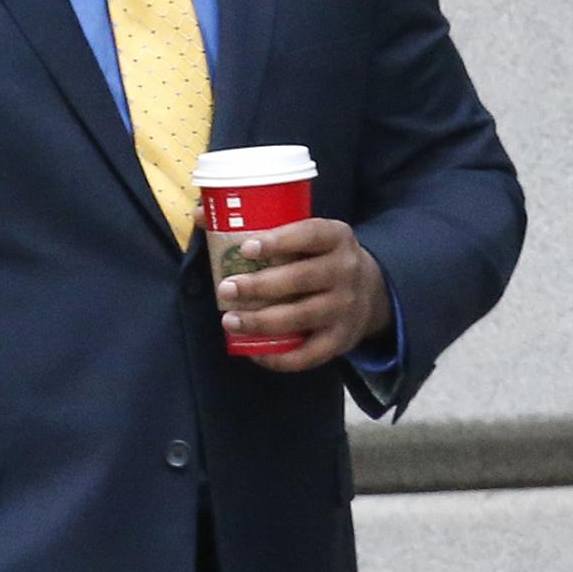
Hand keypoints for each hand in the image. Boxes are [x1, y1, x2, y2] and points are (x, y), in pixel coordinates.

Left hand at [203, 212, 389, 372]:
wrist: (372, 291)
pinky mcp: (341, 339)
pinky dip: (279, 357)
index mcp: (337, 237)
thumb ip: (262, 224)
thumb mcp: (307, 234)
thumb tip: (200, 214)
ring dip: (261, 321)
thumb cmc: (322, 257)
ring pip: (301, 317)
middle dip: (259, 286)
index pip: (310, 235)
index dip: (279, 241)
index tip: (247, 247)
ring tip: (230, 320)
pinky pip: (309, 354)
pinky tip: (253, 352)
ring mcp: (346, 308)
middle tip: (226, 289)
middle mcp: (346, 271)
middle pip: (301, 279)